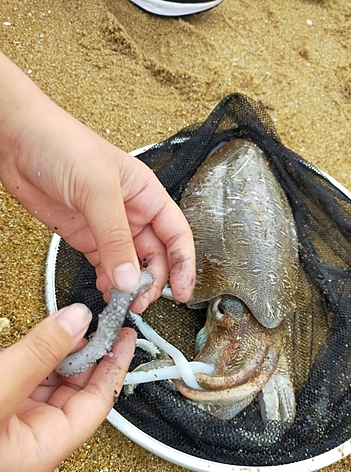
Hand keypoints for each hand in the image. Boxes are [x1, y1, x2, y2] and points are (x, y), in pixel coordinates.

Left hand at [0, 52, 195, 310]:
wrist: (15, 141)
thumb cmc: (62, 145)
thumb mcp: (97, 190)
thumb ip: (115, 237)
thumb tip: (130, 278)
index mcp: (146, 194)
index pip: (176, 234)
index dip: (184, 264)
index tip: (181, 292)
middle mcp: (132, 212)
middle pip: (155, 255)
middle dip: (152, 281)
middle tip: (140, 301)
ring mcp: (107, 227)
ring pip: (130, 264)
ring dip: (129, 286)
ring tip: (122, 302)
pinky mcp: (84, 237)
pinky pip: (104, 265)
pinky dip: (107, 282)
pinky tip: (105, 291)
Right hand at [0, 304, 136, 471]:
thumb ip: (40, 353)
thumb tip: (77, 319)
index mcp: (41, 449)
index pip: (96, 405)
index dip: (114, 367)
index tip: (125, 337)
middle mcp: (30, 439)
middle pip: (76, 392)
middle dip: (90, 355)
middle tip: (103, 323)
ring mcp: (11, 422)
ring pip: (50, 383)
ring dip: (63, 353)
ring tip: (76, 325)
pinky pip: (27, 380)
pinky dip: (38, 357)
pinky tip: (46, 338)